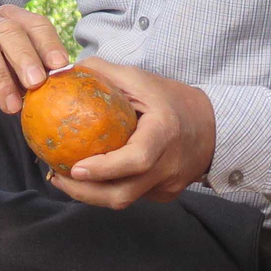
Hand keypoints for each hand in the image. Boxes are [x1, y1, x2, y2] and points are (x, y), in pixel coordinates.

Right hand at [0, 5, 70, 114]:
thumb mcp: (15, 65)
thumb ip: (35, 70)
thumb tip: (62, 85)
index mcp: (10, 18)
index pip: (35, 24)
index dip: (49, 43)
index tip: (60, 66)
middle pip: (8, 32)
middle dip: (25, 58)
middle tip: (36, 84)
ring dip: (0, 79)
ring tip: (12, 106)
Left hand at [51, 57, 216, 208]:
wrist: (213, 126)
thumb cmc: (172, 99)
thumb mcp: (141, 79)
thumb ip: (104, 73)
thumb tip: (64, 70)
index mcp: (165, 134)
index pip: (136, 160)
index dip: (104, 169)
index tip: (75, 168)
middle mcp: (168, 166)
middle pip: (123, 193)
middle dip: (85, 192)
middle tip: (57, 176)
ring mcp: (167, 185)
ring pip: (124, 200)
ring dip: (91, 194)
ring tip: (65, 179)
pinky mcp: (165, 194)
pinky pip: (132, 196)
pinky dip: (108, 189)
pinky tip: (90, 178)